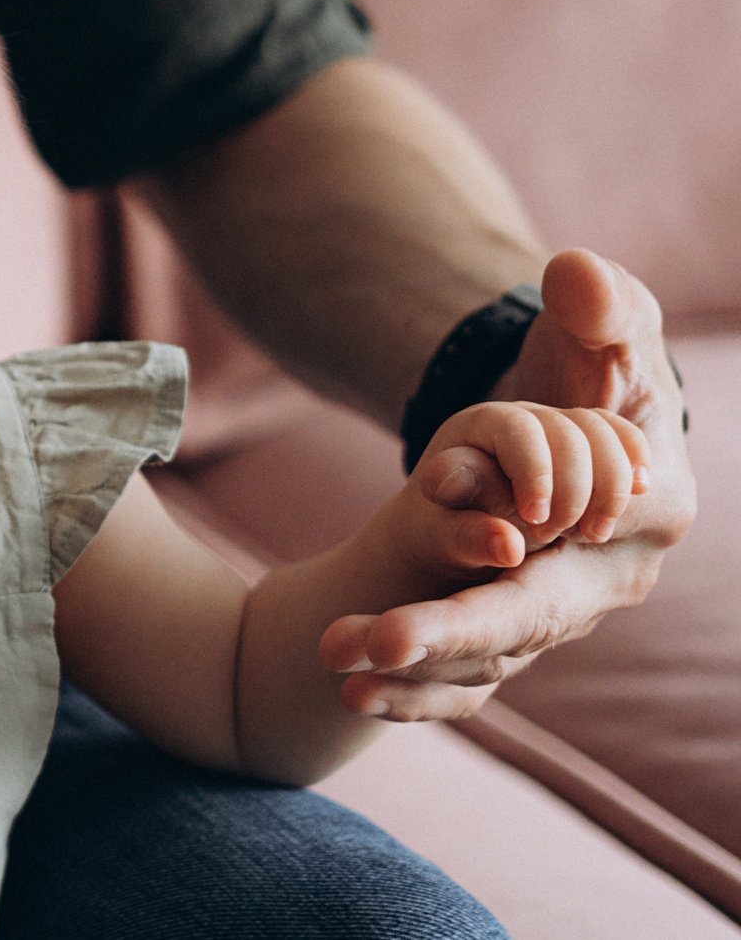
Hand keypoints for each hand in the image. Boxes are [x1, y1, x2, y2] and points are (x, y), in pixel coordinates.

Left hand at [320, 250, 695, 717]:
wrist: (573, 421)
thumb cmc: (596, 365)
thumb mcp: (603, 325)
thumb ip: (601, 306)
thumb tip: (578, 280)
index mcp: (649, 514)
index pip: (587, 542)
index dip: (534, 551)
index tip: (487, 545)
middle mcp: (606, 577)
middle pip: (525, 618)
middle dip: (447, 633)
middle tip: (370, 641)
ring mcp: (559, 613)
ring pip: (487, 659)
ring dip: (412, 673)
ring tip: (331, 663)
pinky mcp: (514, 631)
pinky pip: (465, 685)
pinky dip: (412, 700)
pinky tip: (349, 702)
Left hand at [391, 398, 647, 567]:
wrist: (458, 530)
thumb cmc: (443, 532)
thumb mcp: (442, 538)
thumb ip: (468, 536)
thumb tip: (509, 547)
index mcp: (477, 427)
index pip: (518, 429)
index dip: (535, 472)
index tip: (535, 521)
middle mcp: (521, 417)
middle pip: (570, 429)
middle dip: (575, 487)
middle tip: (557, 537)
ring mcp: (558, 427)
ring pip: (604, 431)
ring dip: (612, 484)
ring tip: (595, 535)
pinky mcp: (587, 445)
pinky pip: (621, 438)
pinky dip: (635, 463)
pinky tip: (641, 493)